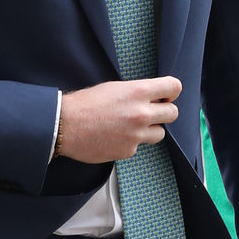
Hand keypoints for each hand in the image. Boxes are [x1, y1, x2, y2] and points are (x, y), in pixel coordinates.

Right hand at [57, 78, 180, 163]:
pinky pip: (139, 146)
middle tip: (152, 111)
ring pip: (160, 133)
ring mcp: (137, 134)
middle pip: (173, 113)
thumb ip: (136, 92)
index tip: (166, 95)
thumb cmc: (84, 104)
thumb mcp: (114, 88)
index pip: (173, 87)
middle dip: (164, 111)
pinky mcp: (129, 150)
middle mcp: (142, 113)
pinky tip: (115, 136)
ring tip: (132, 126)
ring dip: (151, 129)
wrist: (65, 126)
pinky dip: (131, 142)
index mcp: (138, 92)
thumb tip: (151, 97)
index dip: (171, 91)